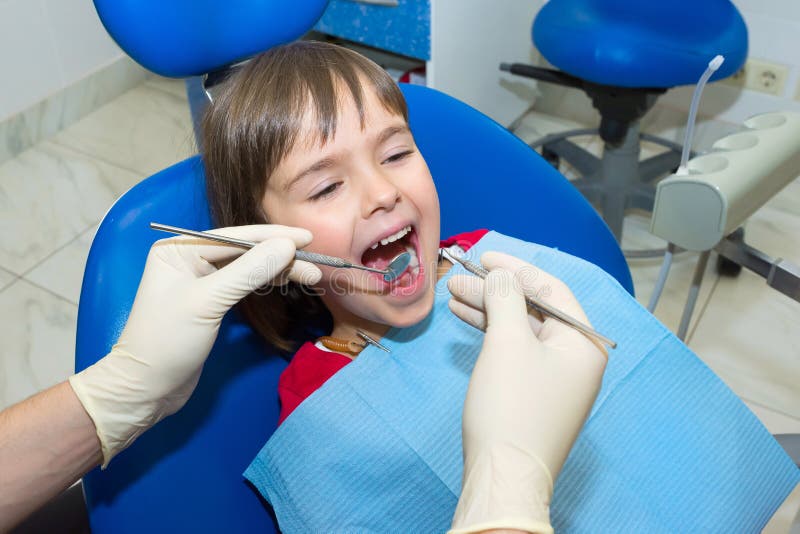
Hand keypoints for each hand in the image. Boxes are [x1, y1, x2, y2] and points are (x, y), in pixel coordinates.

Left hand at [69, 225, 320, 465]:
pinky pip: (243, 283)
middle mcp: (188, 258)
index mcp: (178, 249)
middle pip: (244, 250)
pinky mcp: (209, 302)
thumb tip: (287, 245)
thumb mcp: (209, 301)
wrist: (146, 389)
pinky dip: (266, 282)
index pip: (234, 236)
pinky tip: (286, 281)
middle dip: (279, 256)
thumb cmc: (168, 341)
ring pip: (247, 267)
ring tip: (311, 275)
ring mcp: (199, 280)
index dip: (273, 236)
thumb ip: (249, 271)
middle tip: (316, 263)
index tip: (307, 237)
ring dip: (278, 270)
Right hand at [446, 251, 606, 533]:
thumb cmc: (511, 404)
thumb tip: (502, 275)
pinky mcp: (532, 393)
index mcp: (583, 343)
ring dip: (488, 309)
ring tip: (453, 294)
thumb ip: (506, 298)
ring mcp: (554, 378)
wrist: (504, 476)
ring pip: (520, 330)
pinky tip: (466, 319)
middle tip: (459, 276)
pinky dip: (491, 334)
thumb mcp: (508, 342)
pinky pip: (514, 351)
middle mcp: (575, 358)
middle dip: (496, 289)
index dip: (516, 267)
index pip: (551, 290)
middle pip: (534, 309)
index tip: (482, 255)